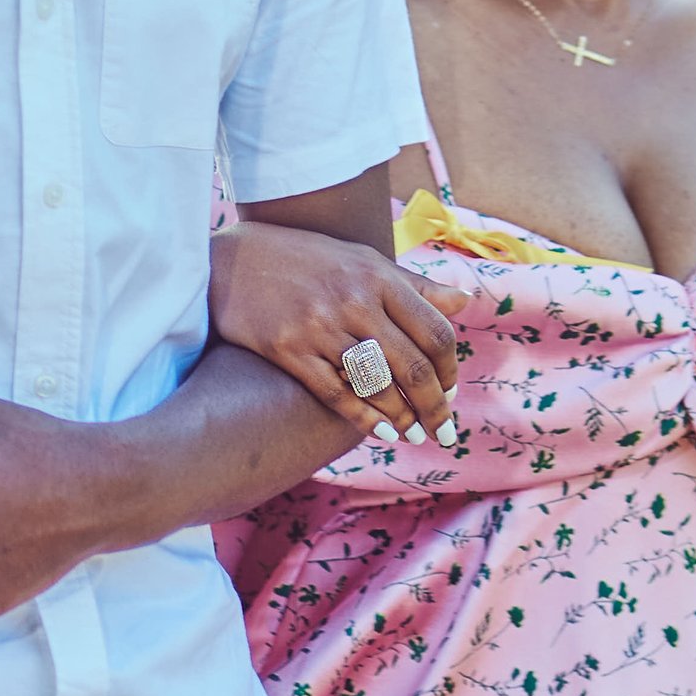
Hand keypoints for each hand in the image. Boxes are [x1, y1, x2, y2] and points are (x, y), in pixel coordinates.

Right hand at [209, 225, 466, 441]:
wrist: (231, 261)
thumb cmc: (304, 260)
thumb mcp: (361, 260)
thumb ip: (413, 284)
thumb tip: (465, 302)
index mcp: (378, 276)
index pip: (435, 331)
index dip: (450, 368)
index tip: (451, 391)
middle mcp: (354, 301)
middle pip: (413, 366)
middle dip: (435, 407)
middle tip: (444, 431)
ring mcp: (320, 326)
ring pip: (378, 385)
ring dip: (403, 418)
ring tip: (414, 436)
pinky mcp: (289, 350)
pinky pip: (337, 394)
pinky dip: (365, 419)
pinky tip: (382, 433)